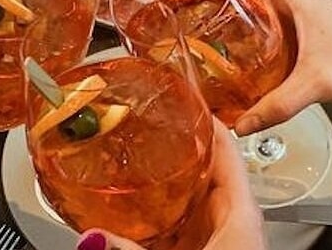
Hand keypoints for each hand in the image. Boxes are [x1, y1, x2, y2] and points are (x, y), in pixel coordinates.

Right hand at [75, 119, 265, 249]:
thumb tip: (91, 239)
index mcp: (240, 217)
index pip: (228, 153)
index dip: (208, 121)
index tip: (185, 97)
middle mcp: (232, 223)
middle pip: (207, 171)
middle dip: (177, 148)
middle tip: (146, 126)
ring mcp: (218, 239)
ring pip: (192, 198)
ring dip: (167, 180)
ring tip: (135, 160)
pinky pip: (181, 224)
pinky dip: (161, 212)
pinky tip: (137, 211)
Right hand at [159, 0, 331, 136]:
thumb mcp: (321, 79)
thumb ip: (279, 104)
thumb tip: (240, 124)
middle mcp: (287, 1)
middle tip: (164, 3)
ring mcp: (289, 20)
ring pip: (240, 5)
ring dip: (210, 10)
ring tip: (180, 27)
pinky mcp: (293, 40)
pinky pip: (252, 31)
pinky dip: (230, 37)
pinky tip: (217, 59)